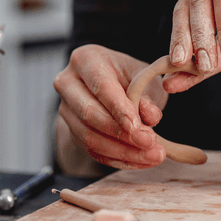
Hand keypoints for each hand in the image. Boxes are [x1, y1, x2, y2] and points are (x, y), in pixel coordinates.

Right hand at [53, 45, 167, 169]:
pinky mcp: (73, 132)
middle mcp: (68, 83)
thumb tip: (150, 117)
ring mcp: (67, 110)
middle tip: (151, 143)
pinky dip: (120, 159)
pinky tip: (142, 160)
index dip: (119, 109)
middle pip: (89, 114)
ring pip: (89, 137)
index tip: (139, 127)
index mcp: (86, 60)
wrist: (122, 85)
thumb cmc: (134, 77)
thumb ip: (149, 96)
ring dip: (123, 151)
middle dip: (121, 134)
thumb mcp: (147, 79)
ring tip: (153, 155)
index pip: (101, 86)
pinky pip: (93, 151)